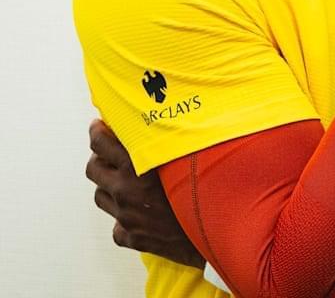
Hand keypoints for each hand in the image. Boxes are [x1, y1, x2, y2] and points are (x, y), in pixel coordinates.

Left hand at [85, 119, 203, 268]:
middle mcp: (125, 190)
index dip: (96, 132)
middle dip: (98, 157)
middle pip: (93, 169)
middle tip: (107, 152)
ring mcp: (126, 215)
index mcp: (136, 166)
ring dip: (107, 185)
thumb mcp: (181, 155)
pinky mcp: (132, 237)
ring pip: (100, 195)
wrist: (214, 226)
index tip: (98, 126)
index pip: (100, 144)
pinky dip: (122, 218)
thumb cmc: (202, 186)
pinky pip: (117, 225)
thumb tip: (154, 125)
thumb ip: (163, 141)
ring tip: (121, 179)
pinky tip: (135, 211)